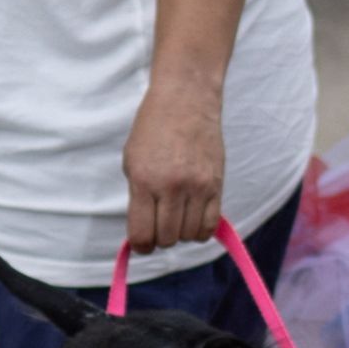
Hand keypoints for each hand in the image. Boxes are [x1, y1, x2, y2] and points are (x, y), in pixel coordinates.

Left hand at [123, 78, 229, 256]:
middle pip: (167, 238)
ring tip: (176, 218)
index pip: (142, 234)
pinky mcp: (216, 184)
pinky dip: (200, 230)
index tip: (141, 243)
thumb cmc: (152, 129)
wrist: (186, 101)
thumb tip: (142, 231)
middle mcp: (172, 187)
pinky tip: (193, 219)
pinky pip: (211, 225)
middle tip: (158, 226)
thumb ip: (137, 197)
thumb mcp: (132, 162)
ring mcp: (197, 186)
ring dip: (180, 233)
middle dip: (159, 239)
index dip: (140, 246)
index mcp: (144, 181)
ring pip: (189, 235)